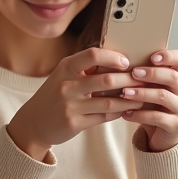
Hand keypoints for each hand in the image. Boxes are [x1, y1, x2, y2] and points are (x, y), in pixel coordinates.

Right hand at [7, 47, 144, 160]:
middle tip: (143, 80)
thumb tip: (119, 60)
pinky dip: (119, 112)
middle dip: (129, 80)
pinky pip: (104, 117)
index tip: (127, 62)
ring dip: (129, 99)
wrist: (34, 122)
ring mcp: (70, 106)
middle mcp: (66, 85)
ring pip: (109, 101)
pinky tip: (128, 109)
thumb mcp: (64, 75)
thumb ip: (86, 68)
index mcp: (66, 67)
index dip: (113, 57)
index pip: (92, 55)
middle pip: (106, 80)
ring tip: (143, 96)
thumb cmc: (55, 94)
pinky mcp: (74, 123)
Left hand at [119, 50, 177, 152]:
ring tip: (125, 93)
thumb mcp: (149, 87)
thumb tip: (118, 60)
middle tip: (133, 73)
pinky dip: (139, 114)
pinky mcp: (177, 125)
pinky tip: (126, 113)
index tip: (152, 57)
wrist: (160, 133)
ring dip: (142, 93)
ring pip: (163, 96)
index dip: (168, 56)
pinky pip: (157, 117)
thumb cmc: (151, 104)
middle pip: (172, 77)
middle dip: (151, 74)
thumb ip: (142, 74)